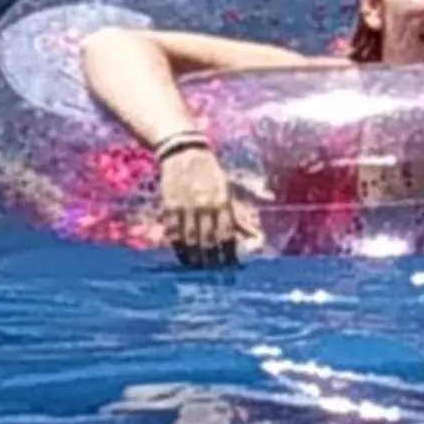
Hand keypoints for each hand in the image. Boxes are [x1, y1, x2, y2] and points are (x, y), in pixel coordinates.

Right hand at [157, 142, 258, 267]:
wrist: (184, 152)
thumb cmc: (210, 173)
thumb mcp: (227, 191)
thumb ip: (238, 215)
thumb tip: (254, 234)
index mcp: (222, 201)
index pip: (227, 234)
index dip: (228, 252)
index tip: (230, 265)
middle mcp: (205, 205)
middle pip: (208, 240)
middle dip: (212, 259)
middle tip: (213, 272)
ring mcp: (186, 207)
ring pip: (190, 240)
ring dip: (194, 257)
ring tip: (198, 267)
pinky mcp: (170, 207)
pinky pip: (173, 232)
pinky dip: (178, 246)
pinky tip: (182, 254)